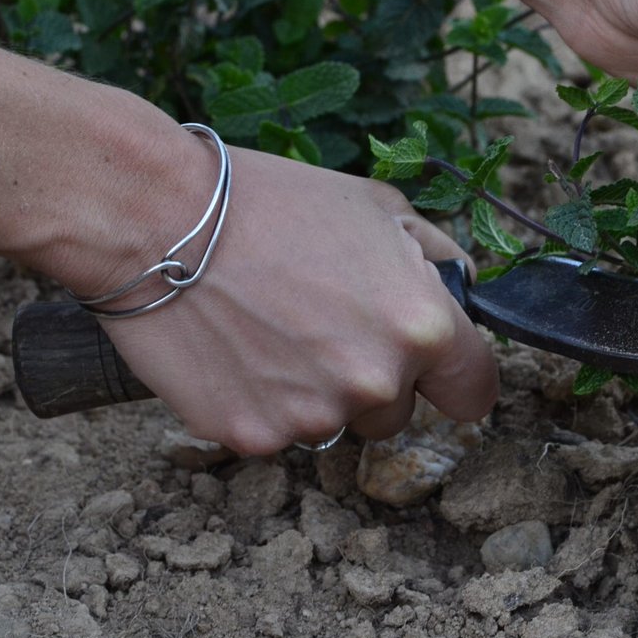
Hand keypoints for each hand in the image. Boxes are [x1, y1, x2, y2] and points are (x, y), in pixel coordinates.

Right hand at [79, 147, 497, 456]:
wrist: (162, 216)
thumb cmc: (272, 201)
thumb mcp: (376, 206)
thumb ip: (435, 256)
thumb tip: (463, 286)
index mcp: (420, 326)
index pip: (475, 389)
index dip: (454, 375)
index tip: (435, 369)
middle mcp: (375, 382)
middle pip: (399, 414)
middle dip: (372, 379)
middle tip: (321, 322)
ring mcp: (312, 416)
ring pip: (333, 424)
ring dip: (314, 392)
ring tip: (268, 328)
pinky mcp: (251, 436)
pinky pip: (273, 432)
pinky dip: (258, 401)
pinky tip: (233, 349)